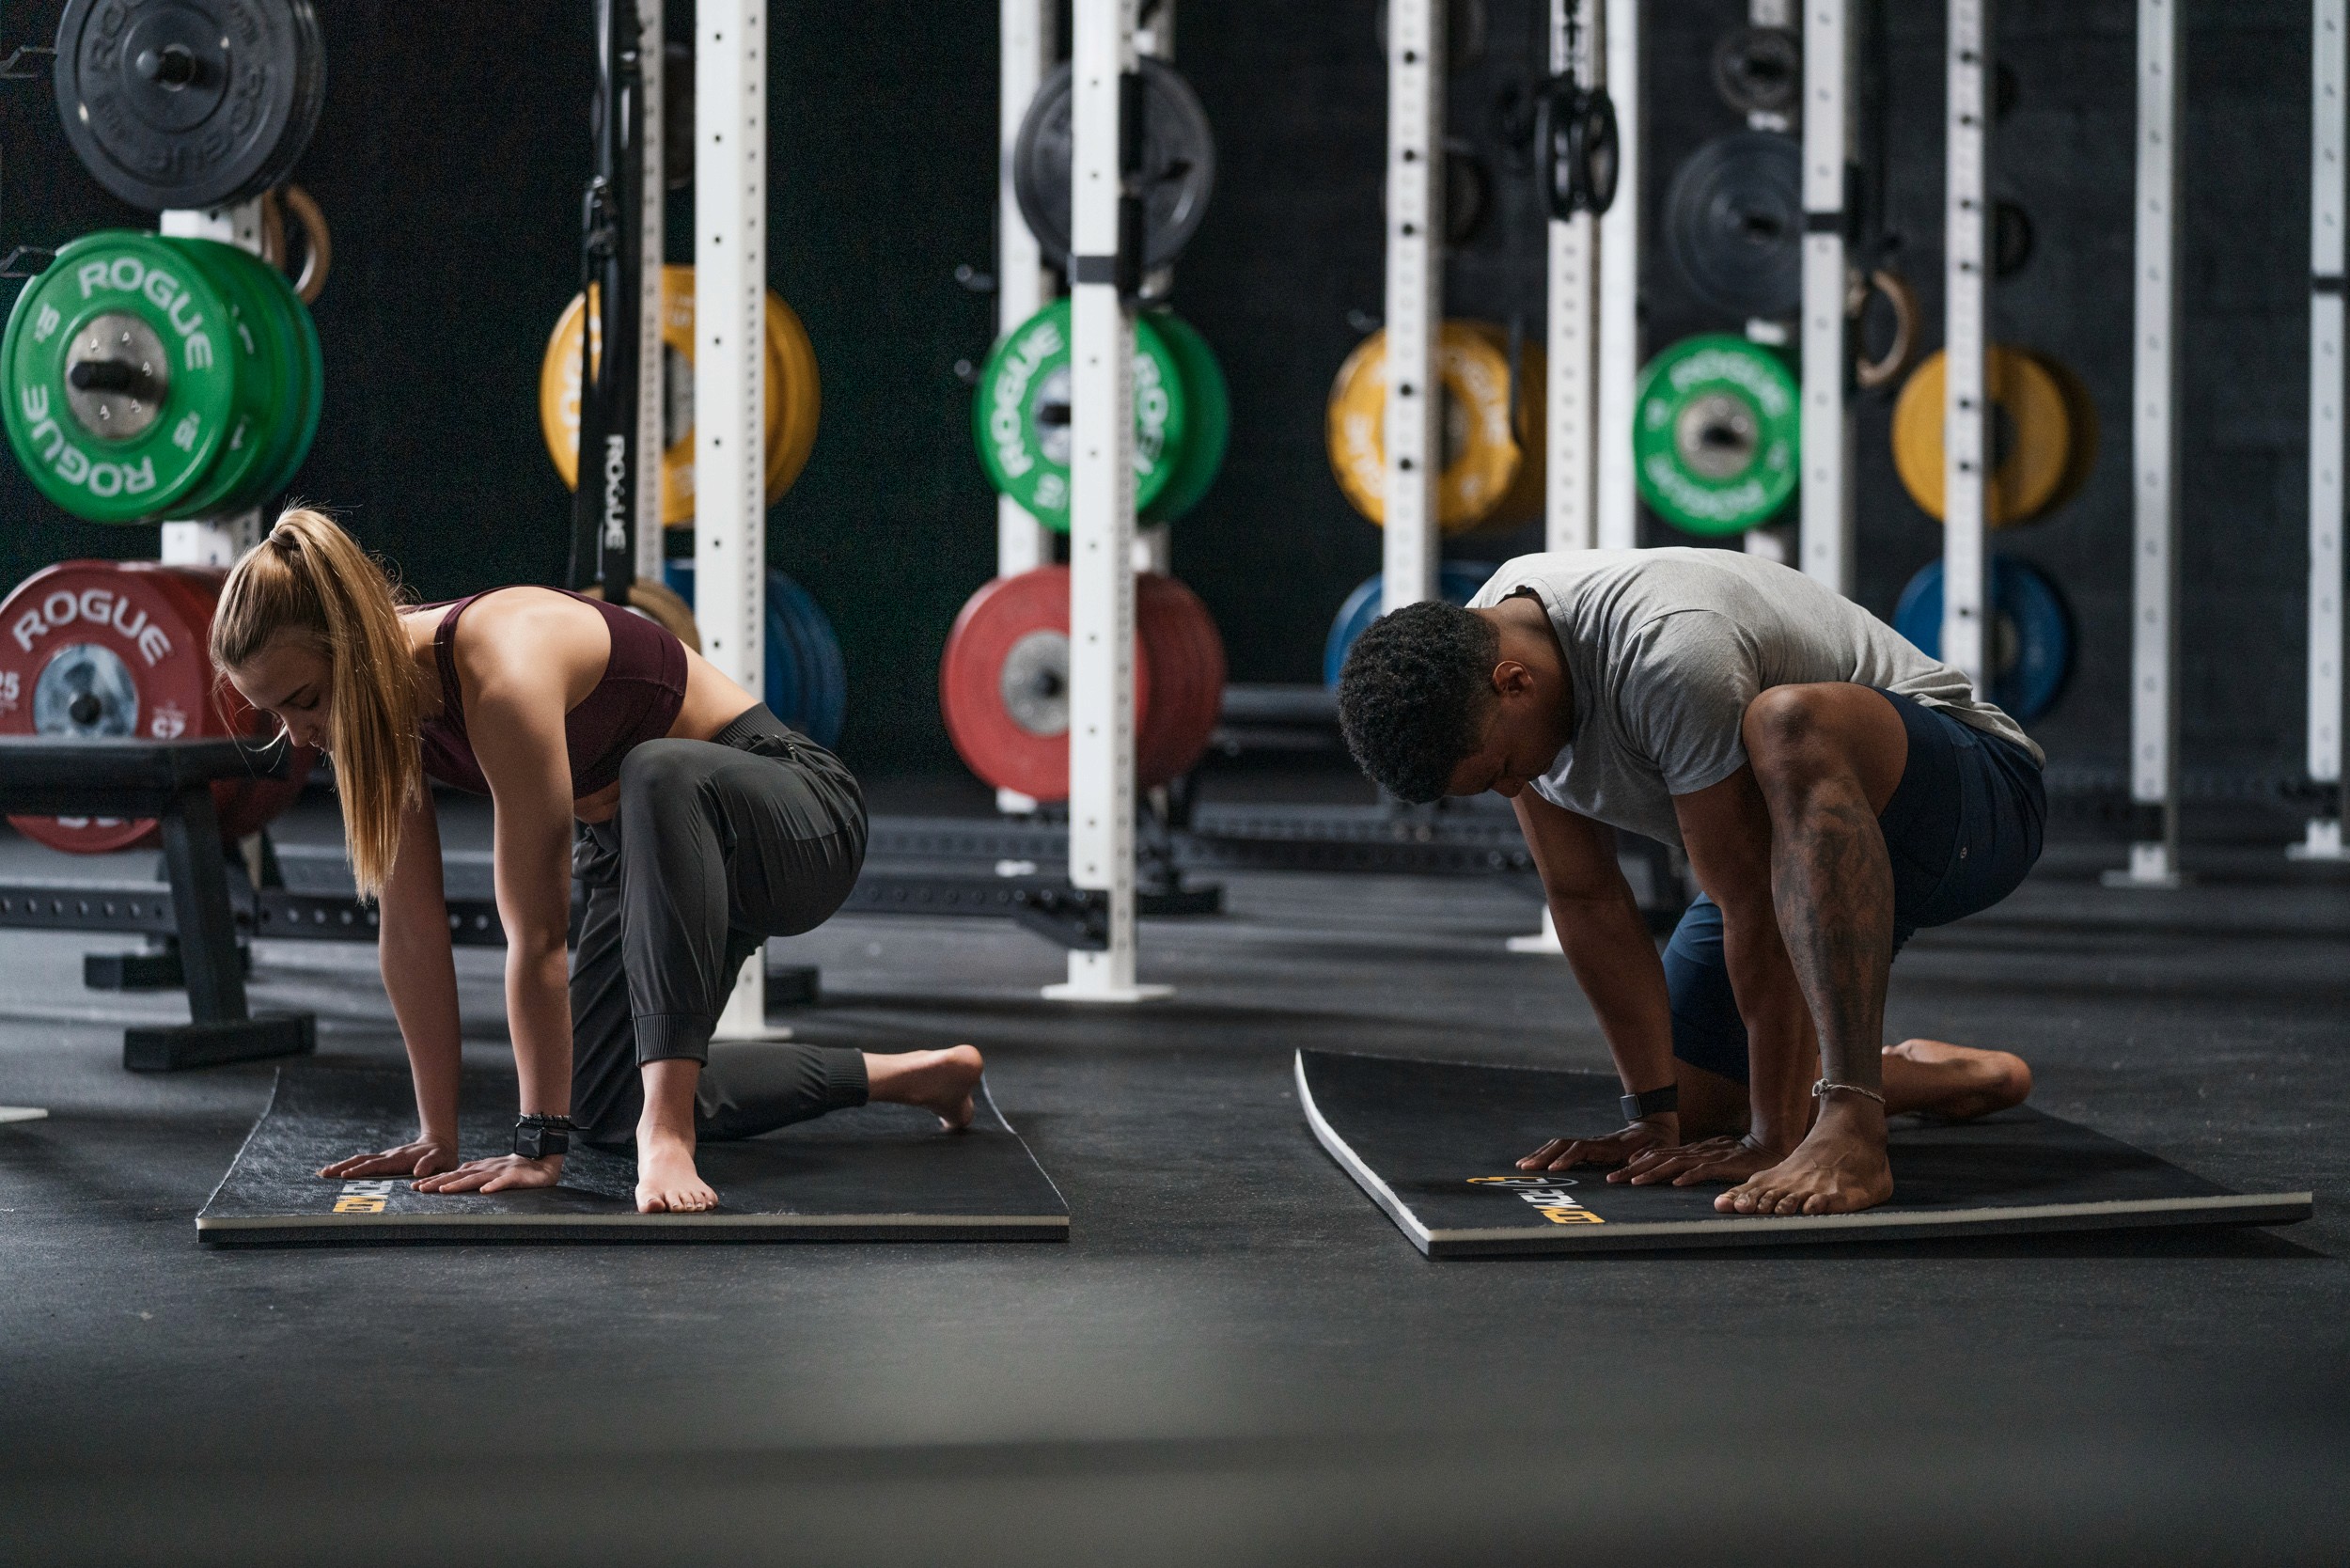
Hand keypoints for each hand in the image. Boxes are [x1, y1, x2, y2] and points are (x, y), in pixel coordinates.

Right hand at [320, 1139, 458, 1180]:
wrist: (440, 1143)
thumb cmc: (442, 1155)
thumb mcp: (442, 1159)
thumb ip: (431, 1164)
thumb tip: (418, 1172)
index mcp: (399, 1159)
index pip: (376, 1166)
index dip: (361, 1170)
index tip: (344, 1175)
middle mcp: (388, 1157)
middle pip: (362, 1160)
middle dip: (342, 1167)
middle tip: (323, 1174)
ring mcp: (385, 1157)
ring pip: (360, 1160)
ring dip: (342, 1165)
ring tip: (323, 1173)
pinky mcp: (385, 1160)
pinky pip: (364, 1163)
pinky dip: (349, 1166)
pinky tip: (338, 1172)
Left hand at [411, 1154, 563, 1194]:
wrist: (541, 1159)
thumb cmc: (515, 1169)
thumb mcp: (491, 1170)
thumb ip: (474, 1173)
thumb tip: (454, 1176)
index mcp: (479, 1168)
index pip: (453, 1174)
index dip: (434, 1180)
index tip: (415, 1187)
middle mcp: (486, 1169)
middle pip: (459, 1175)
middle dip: (438, 1182)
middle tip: (419, 1189)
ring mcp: (499, 1172)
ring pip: (476, 1179)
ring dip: (459, 1184)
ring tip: (443, 1190)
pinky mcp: (515, 1177)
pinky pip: (504, 1182)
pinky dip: (494, 1186)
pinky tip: (486, 1191)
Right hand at [1517, 1116, 1677, 1171]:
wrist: (1655, 1130)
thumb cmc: (1654, 1145)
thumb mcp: (1653, 1154)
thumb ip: (1642, 1159)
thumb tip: (1632, 1161)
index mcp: (1608, 1146)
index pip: (1580, 1149)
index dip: (1567, 1159)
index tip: (1553, 1170)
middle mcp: (1594, 1143)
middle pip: (1562, 1145)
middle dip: (1543, 1156)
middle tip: (1524, 1168)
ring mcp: (1589, 1145)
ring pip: (1559, 1145)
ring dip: (1541, 1154)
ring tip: (1523, 1165)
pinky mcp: (1588, 1149)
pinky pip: (1563, 1149)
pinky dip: (1548, 1155)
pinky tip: (1538, 1163)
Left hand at [1610, 1133, 1787, 1186]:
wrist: (1768, 1147)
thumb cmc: (1739, 1157)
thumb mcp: (1713, 1160)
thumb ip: (1694, 1166)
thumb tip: (1674, 1176)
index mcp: (1691, 1151)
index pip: (1659, 1156)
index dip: (1638, 1163)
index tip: (1620, 1171)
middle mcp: (1695, 1152)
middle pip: (1659, 1159)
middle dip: (1634, 1169)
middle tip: (1613, 1179)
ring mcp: (1708, 1157)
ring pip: (1675, 1164)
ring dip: (1653, 1173)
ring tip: (1635, 1182)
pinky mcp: (1723, 1165)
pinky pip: (1703, 1171)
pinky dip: (1689, 1177)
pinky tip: (1675, 1183)